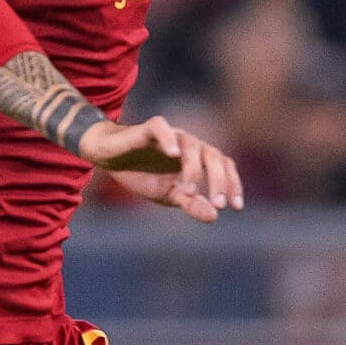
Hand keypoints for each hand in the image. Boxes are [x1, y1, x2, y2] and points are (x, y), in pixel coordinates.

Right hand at [80, 116, 241, 221]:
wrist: (110, 159)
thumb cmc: (143, 175)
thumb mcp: (168, 195)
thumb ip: (191, 204)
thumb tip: (213, 217)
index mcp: (197, 159)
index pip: (224, 166)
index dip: (233, 184)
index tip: (235, 207)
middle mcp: (188, 145)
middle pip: (213, 155)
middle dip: (219, 180)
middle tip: (219, 203)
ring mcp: (170, 135)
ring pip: (191, 144)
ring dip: (194, 169)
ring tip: (188, 191)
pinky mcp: (147, 129)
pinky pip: (161, 127)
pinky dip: (168, 138)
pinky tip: (172, 154)